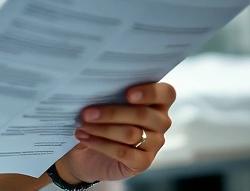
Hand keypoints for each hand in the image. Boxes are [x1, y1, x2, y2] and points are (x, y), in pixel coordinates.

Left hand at [57, 82, 175, 183]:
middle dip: (112, 113)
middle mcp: (160, 122)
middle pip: (143, 115)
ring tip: (82, 126)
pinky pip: (124, 153)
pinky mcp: (143, 162)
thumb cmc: (100, 119)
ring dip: (103, 129)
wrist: (87, 150)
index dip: (150, 92)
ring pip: (131, 134)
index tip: (128, 94)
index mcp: (157, 102)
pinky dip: (102, 145)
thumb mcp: (105, 102)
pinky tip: (86, 138)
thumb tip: (96, 86)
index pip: (166, 93)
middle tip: (86, 113)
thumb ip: (110, 93)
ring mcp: (154, 143)